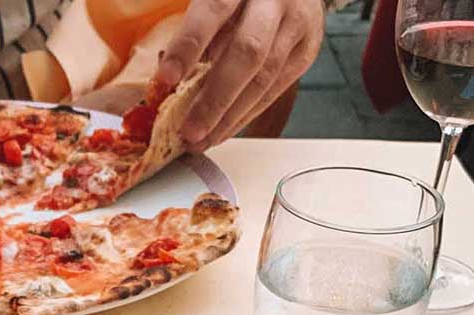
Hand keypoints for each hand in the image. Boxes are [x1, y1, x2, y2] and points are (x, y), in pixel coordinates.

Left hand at [156, 0, 324, 148]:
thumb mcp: (214, 0)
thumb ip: (196, 32)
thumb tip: (168, 83)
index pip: (213, 11)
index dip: (189, 46)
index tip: (166, 79)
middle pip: (248, 52)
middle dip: (215, 99)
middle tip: (188, 131)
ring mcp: (298, 23)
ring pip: (264, 78)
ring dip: (229, 117)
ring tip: (201, 141)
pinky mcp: (307, 50)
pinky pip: (274, 90)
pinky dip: (245, 115)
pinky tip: (223, 131)